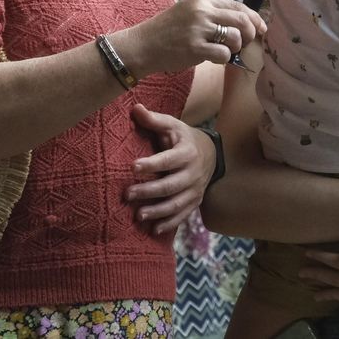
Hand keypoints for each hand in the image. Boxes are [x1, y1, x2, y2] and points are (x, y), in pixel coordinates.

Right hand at [111, 0, 264, 75]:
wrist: (143, 45)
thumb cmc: (168, 31)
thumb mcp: (189, 12)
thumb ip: (213, 13)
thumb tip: (245, 21)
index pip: (238, 4)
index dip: (254, 17)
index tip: (261, 28)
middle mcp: (201, 10)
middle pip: (242, 19)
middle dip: (250, 34)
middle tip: (244, 43)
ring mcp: (198, 28)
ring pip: (236, 37)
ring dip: (236, 48)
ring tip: (224, 51)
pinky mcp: (195, 47)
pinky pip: (224, 54)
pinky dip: (224, 58)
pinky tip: (213, 58)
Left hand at [127, 104, 214, 234]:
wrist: (210, 153)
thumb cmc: (183, 138)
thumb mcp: (172, 125)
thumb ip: (154, 120)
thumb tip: (135, 108)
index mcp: (187, 152)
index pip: (168, 160)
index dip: (151, 164)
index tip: (133, 166)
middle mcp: (193, 173)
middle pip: (171, 185)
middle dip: (149, 191)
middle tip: (127, 194)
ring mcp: (195, 190)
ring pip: (176, 204)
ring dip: (157, 211)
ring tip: (138, 215)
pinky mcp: (195, 202)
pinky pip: (183, 216)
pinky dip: (169, 224)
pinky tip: (154, 230)